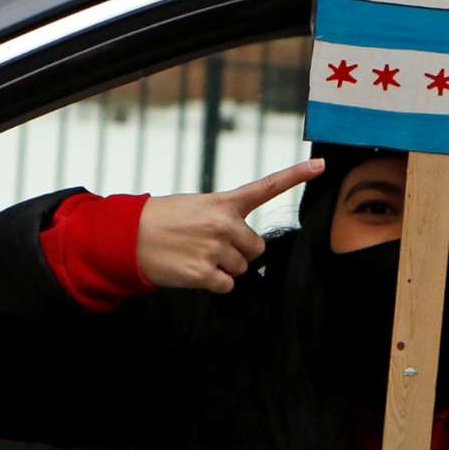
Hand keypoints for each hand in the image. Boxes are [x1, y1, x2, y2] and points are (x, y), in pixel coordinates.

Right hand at [134, 159, 325, 293]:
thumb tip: (248, 250)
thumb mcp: (196, 206)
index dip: (295, 175)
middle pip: (256, 249)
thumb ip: (225, 218)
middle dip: (239, 252)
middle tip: (210, 246)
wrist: (128, 236)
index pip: (266, 186)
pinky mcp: (204, 272)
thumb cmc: (163, 220)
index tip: (320, 164)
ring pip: (241, 269)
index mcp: (223, 202)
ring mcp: (215, 248)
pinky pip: (226, 285)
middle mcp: (224, 224)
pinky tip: (194, 270)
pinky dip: (213, 283)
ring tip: (196, 255)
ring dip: (223, 268)